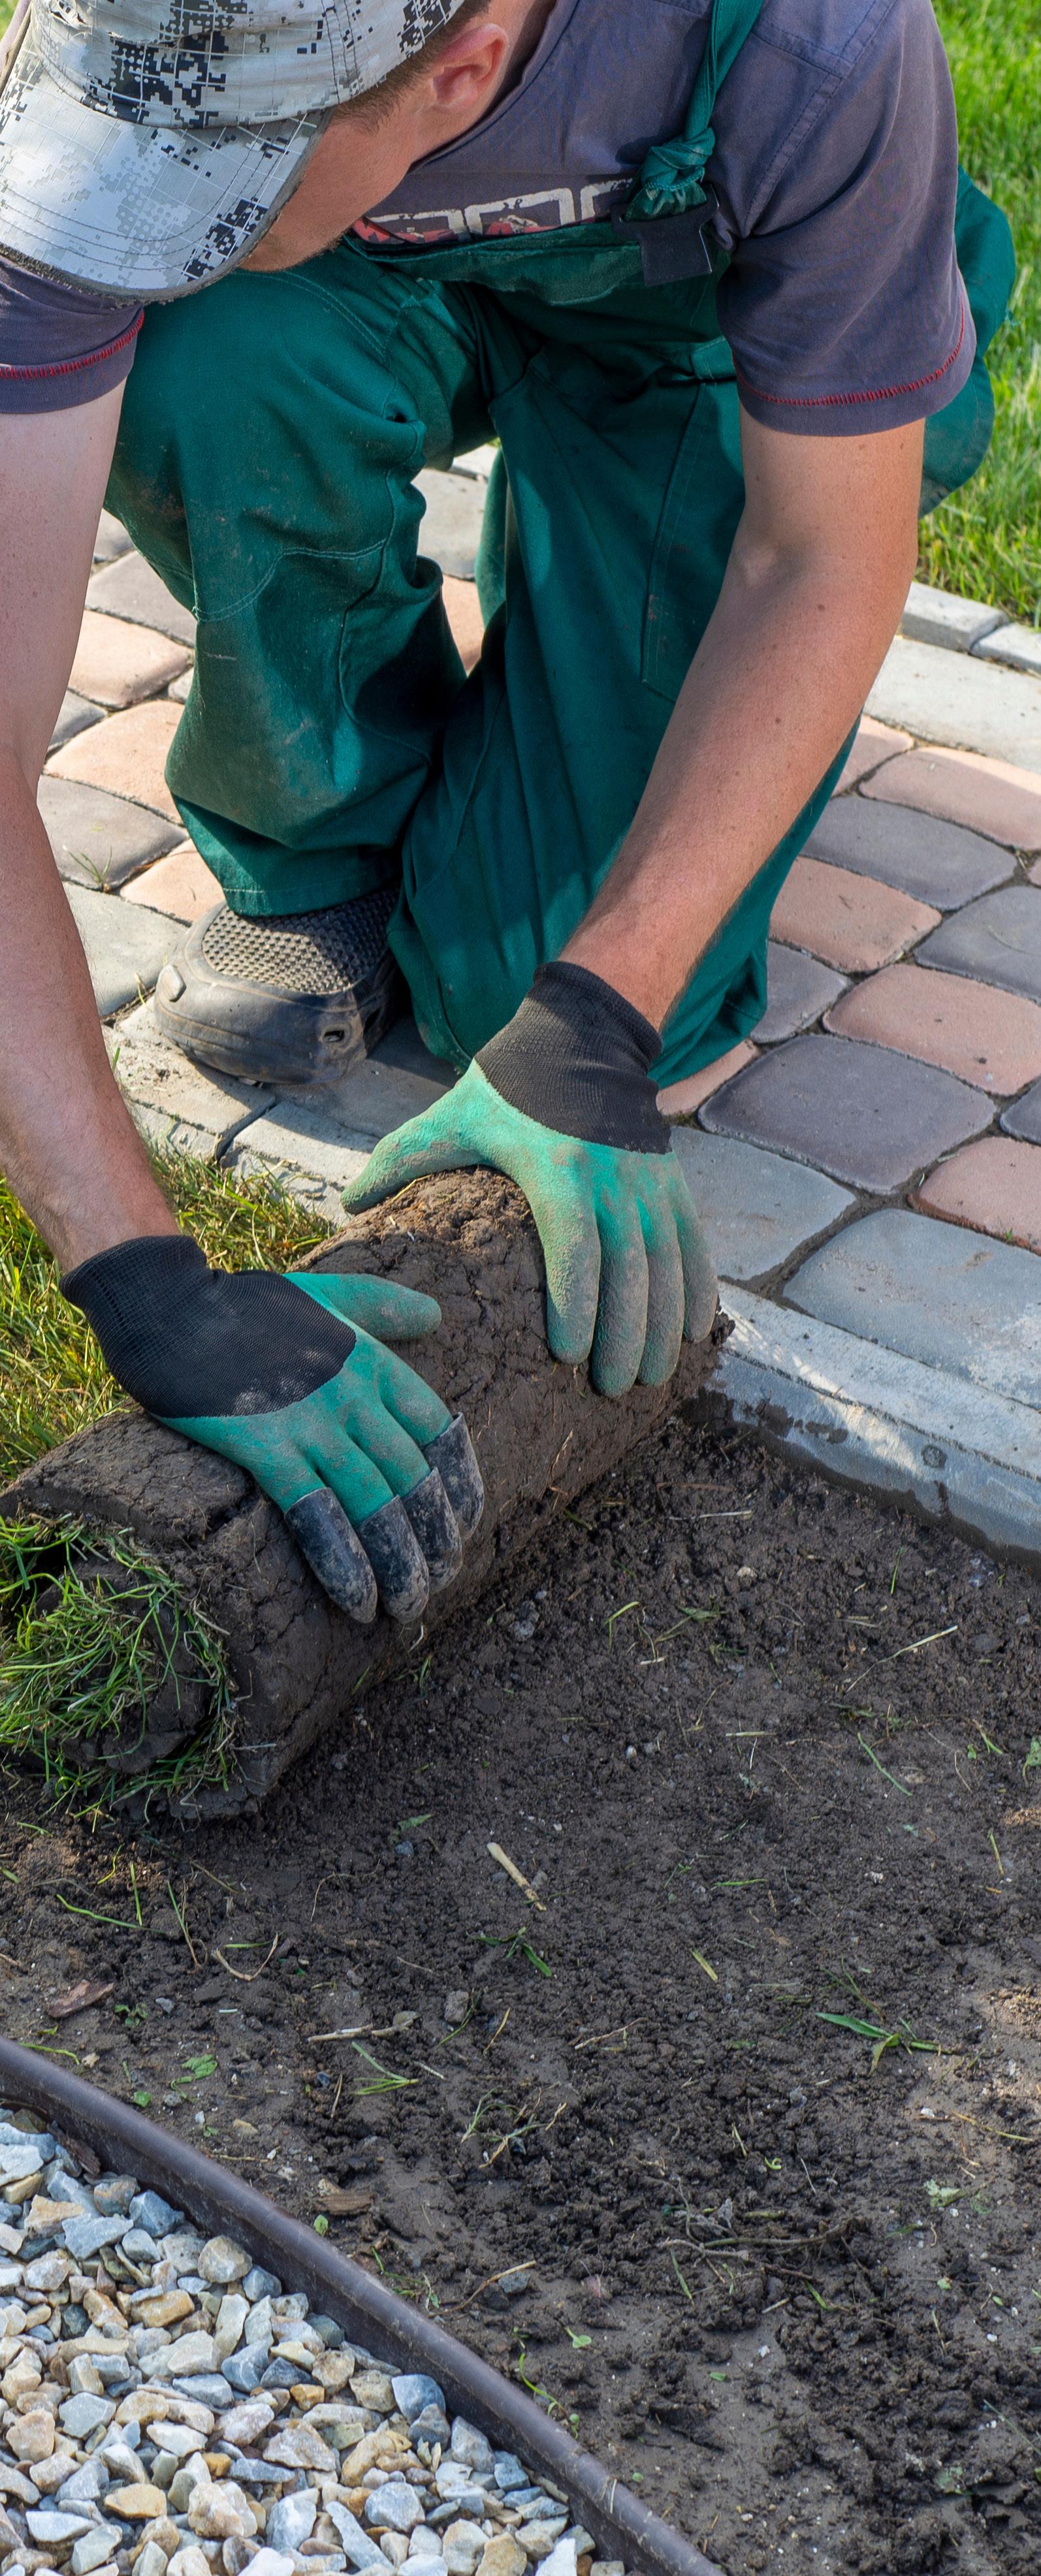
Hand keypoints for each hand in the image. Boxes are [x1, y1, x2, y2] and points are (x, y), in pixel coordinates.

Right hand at [62, 1237, 482, 1622]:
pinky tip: (356, 1600)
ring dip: (398, 1564)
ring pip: (374, 1504)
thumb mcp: (329, 1292)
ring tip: (408, 1605)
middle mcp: (354, 1396)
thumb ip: (383, 1306)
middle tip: (441, 1580)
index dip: (457, 1483)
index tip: (463, 1525)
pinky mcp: (265, 1448)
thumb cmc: (247, 1304)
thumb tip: (436, 1316)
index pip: (438, 1431)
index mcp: (374, 1363)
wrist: (173, 1310)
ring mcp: (311, 1423)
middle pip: (412, 1478)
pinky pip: (316, 1514)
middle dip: (433, 1537)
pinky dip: (342, 1562)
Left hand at [342, 964, 716, 1395]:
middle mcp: (614, 1178)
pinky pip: (692, 1244)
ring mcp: (649, 1182)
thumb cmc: (508, 1087)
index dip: (576, 1304)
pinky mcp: (672, 1183)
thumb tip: (348, 1205)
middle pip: (629, 1270)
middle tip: (610, 1388)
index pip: (573, 1246)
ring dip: (662, 1325)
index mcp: (558, 1168)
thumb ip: (400, 1159)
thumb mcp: (451, 1116)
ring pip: (666, 1264)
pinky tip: (694, 1333)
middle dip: (624, 1335)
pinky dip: (697, 1290)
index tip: (570, 1356)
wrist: (582, 1037)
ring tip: (650, 1377)